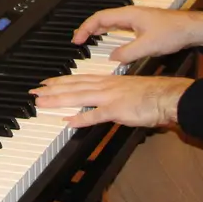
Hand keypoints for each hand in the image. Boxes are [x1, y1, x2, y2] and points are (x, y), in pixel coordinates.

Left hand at [30, 75, 193, 129]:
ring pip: (78, 97)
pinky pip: (96, 115)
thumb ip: (112, 95)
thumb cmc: (153, 94)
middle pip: (73, 86)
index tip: (46, 82)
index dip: (61, 81)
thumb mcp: (128, 90)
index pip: (79, 79)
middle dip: (52, 89)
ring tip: (42, 103)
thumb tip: (101, 103)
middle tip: (35, 92)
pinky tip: (68, 122)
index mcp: (108, 81)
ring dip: (58, 100)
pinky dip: (81, 118)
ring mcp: (110, 97)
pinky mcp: (117, 110)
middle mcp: (106, 86)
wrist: (168, 96)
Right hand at [71, 6, 202, 60]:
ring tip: (88, 40)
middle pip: (103, 19)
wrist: (192, 29)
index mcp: (128, 15)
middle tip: (78, 40)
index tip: (77, 40)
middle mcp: (130, 14)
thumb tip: (112, 57)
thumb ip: (127, 52)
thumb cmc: (173, 32)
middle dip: (88, 28)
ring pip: (111, 22)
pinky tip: (110, 41)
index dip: (86, 28)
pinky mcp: (143, 25)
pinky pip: (120, 27)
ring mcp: (137, 19)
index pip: (100, 18)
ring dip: (98, 30)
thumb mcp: (148, 46)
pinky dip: (110, 33)